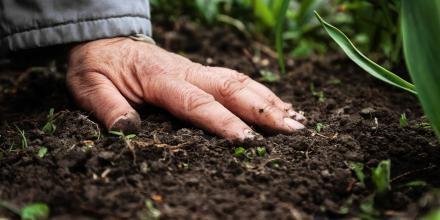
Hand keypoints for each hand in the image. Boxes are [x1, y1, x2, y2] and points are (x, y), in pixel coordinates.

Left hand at [67, 37, 305, 140]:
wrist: (105, 42)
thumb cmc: (98, 66)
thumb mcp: (89, 87)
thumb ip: (108, 108)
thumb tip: (128, 130)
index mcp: (159, 78)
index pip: (196, 103)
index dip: (223, 122)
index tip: (248, 141)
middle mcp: (185, 71)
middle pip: (231, 88)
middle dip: (263, 110)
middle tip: (294, 131)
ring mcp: (196, 69)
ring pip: (239, 81)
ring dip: (269, 100)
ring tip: (297, 120)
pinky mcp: (200, 72)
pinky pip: (235, 79)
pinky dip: (260, 92)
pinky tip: (277, 104)